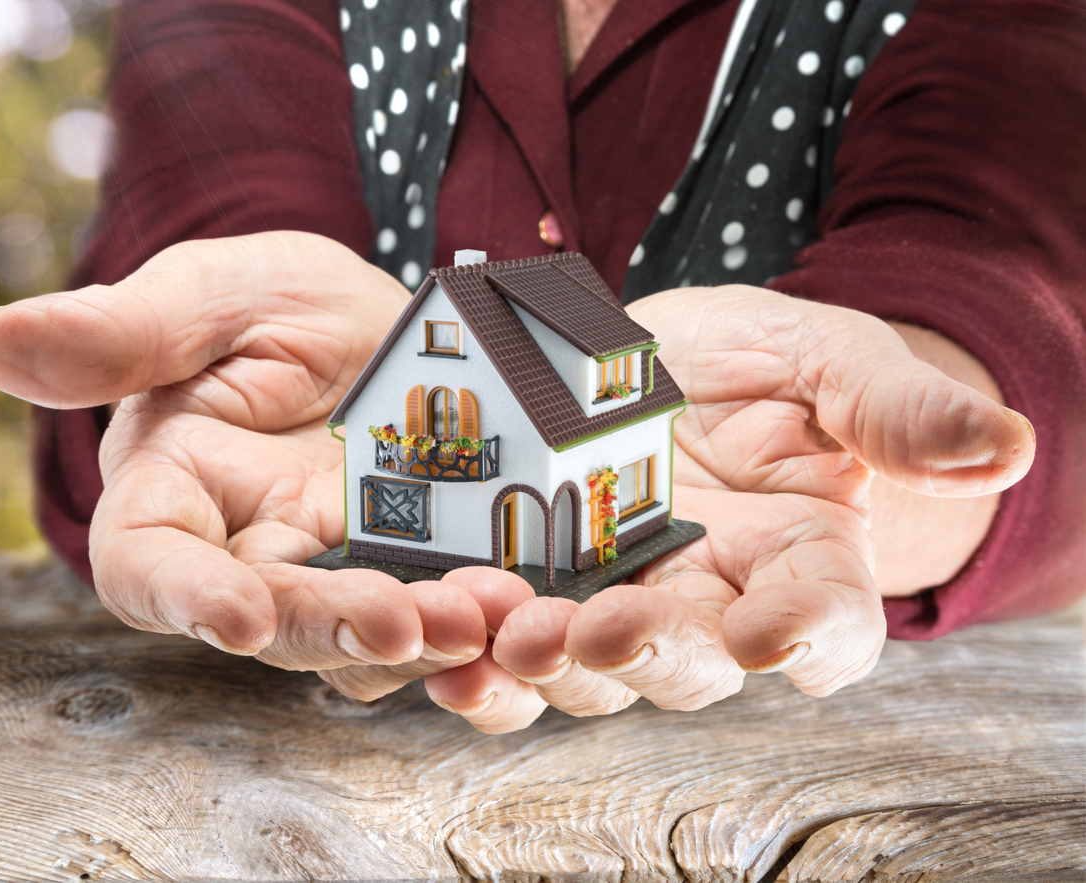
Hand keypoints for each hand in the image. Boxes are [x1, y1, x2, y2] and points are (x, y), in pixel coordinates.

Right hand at [0, 232, 488, 695]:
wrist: (408, 319)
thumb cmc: (287, 304)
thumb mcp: (222, 294)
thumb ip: (126, 330)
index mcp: (179, 490)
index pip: (152, 565)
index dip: (186, 599)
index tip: (238, 618)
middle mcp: (255, 551)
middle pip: (275, 620)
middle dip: (336, 628)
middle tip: (413, 622)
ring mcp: (346, 571)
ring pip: (364, 638)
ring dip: (424, 637)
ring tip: (493, 614)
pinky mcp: (426, 574)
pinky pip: (443, 618)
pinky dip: (481, 625)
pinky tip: (527, 616)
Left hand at [426, 284, 1034, 731]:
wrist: (666, 357)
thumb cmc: (767, 362)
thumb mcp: (830, 360)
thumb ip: (898, 408)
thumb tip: (1004, 445)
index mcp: (799, 561)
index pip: (822, 624)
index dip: (803, 638)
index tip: (769, 634)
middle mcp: (707, 603)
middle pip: (689, 663)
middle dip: (646, 655)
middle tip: (600, 631)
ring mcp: (613, 597)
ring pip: (585, 666)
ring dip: (544, 662)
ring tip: (500, 633)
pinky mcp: (533, 580)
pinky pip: (503, 635)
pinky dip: (470, 647)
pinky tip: (442, 637)